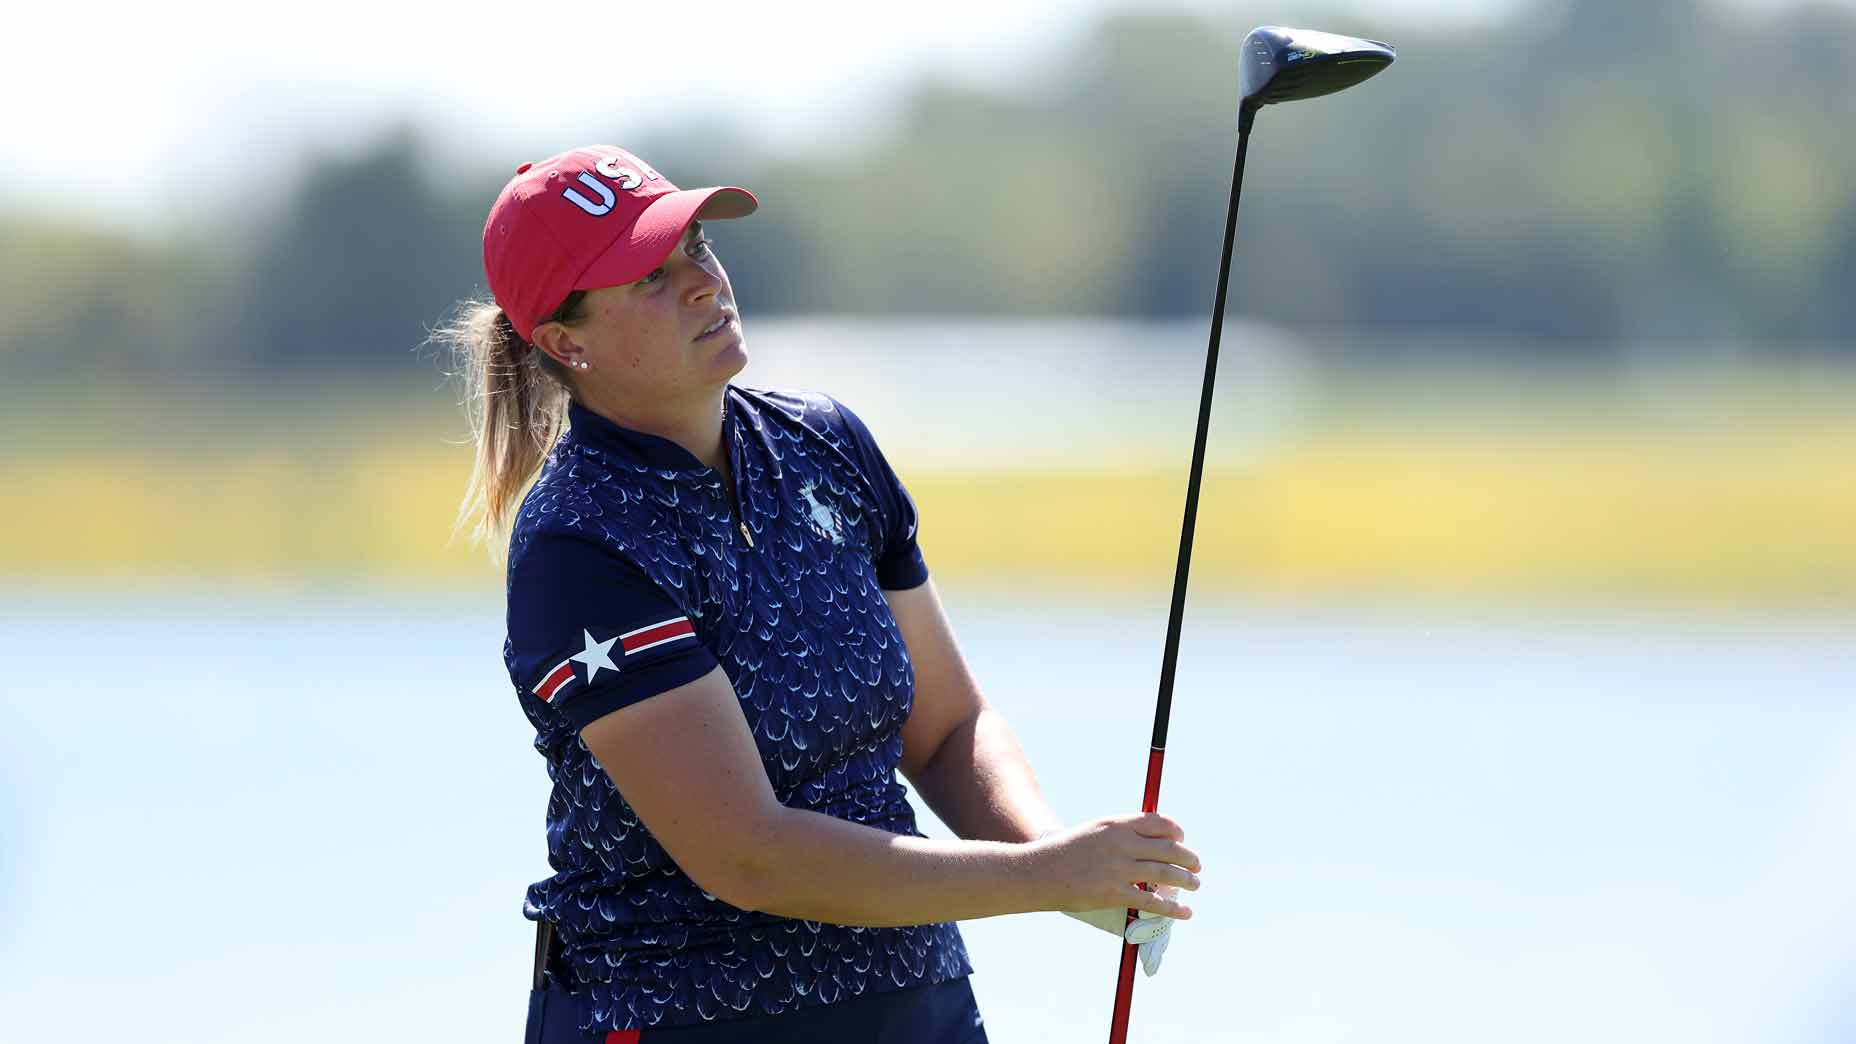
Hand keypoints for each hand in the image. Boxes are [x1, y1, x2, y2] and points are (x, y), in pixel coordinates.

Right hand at [1028, 813, 1199, 975]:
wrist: (1039, 871)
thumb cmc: (1066, 851)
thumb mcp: (1095, 831)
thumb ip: (1121, 833)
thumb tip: (1149, 840)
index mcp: (1117, 825)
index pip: (1159, 822)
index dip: (1177, 831)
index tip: (1182, 840)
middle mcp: (1121, 844)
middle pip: (1169, 848)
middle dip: (1188, 858)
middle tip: (1196, 866)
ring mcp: (1118, 869)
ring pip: (1166, 874)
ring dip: (1186, 881)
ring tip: (1194, 885)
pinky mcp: (1113, 894)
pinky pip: (1152, 902)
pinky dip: (1173, 909)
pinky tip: (1185, 913)